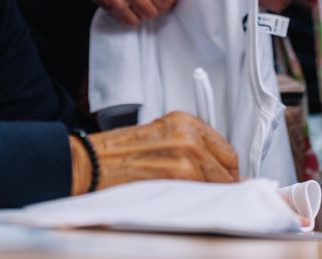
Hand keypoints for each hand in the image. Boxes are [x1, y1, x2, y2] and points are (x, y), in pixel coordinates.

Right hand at [70, 111, 238, 193]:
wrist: (92, 161)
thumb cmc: (119, 153)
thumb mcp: (159, 136)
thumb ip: (188, 144)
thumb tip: (212, 165)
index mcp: (184, 121)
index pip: (225, 147)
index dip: (228, 166)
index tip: (228, 177)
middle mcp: (188, 133)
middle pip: (227, 164)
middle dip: (226, 181)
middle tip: (220, 192)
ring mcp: (185, 153)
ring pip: (218, 180)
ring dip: (214, 191)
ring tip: (202, 198)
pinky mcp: (178, 173)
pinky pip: (203, 190)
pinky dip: (201, 198)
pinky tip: (191, 200)